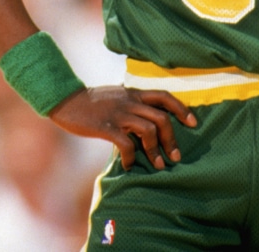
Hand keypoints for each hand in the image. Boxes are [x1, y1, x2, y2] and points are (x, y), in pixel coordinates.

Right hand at [48, 86, 197, 170]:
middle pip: (161, 117)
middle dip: (172, 139)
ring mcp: (118, 113)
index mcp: (133, 93)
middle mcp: (129, 101)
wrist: (65, 101)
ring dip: (155, 150)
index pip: (164, 96)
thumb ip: (132, 103)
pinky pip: (126, 143)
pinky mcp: (106, 127)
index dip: (182, 109)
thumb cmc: (91, 103)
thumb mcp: (116, 97)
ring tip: (157, 165)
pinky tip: (128, 165)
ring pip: (148, 130)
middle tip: (175, 156)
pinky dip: (131, 157)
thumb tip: (148, 121)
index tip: (193, 123)